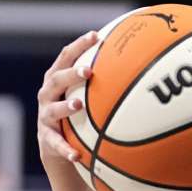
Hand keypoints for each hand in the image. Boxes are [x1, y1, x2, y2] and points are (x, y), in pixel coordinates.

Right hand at [37, 30, 96, 166]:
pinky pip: (56, 144)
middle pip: (56, 79)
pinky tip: (77, 155)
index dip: (79, 45)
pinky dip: (66, 149)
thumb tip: (146, 63)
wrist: (59, 148)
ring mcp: (45, 117)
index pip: (66, 57)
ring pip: (52, 110)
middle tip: (88, 71)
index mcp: (58, 80)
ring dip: (65, 106)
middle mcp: (48, 96)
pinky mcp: (47, 139)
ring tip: (78, 104)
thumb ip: (108, 80)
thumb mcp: (90, 96)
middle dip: (71, 74)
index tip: (96, 35)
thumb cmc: (80, 115)